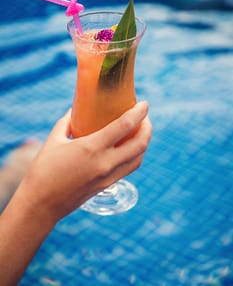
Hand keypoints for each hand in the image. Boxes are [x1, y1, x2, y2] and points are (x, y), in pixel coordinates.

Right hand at [17, 101, 151, 224]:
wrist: (41, 205)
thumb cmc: (43, 171)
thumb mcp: (53, 140)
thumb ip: (66, 123)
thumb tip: (75, 111)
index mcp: (91, 148)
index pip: (125, 126)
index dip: (139, 113)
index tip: (145, 104)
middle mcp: (105, 163)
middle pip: (140, 144)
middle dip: (147, 127)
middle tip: (144, 117)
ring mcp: (108, 177)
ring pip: (138, 158)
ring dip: (144, 143)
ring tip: (140, 131)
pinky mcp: (107, 186)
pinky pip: (129, 168)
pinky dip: (135, 155)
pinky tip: (128, 148)